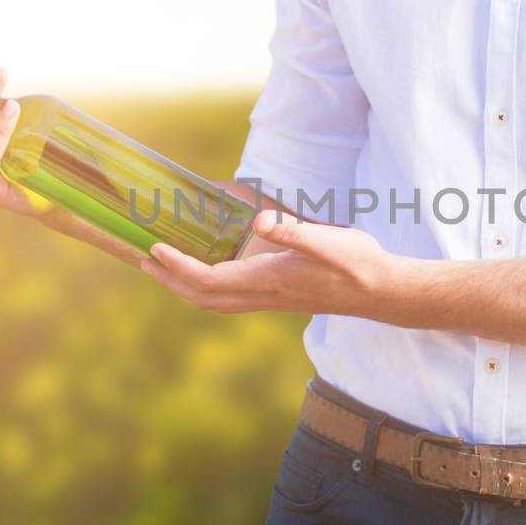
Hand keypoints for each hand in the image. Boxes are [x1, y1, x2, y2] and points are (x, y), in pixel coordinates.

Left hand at [139, 206, 412, 316]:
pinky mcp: (276, 297)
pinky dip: (206, 288)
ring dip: (184, 287)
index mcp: (267, 280)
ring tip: (164, 267)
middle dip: (170, 280)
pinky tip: (206, 272)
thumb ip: (293, 233)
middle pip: (202, 297)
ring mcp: (268, 300)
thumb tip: (260, 222)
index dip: (178, 267)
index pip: (208, 280)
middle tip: (145, 258)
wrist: (380, 291)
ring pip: (214, 302)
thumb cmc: (356, 263)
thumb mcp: (327, 241)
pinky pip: (229, 299)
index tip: (156, 248)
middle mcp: (262, 295)